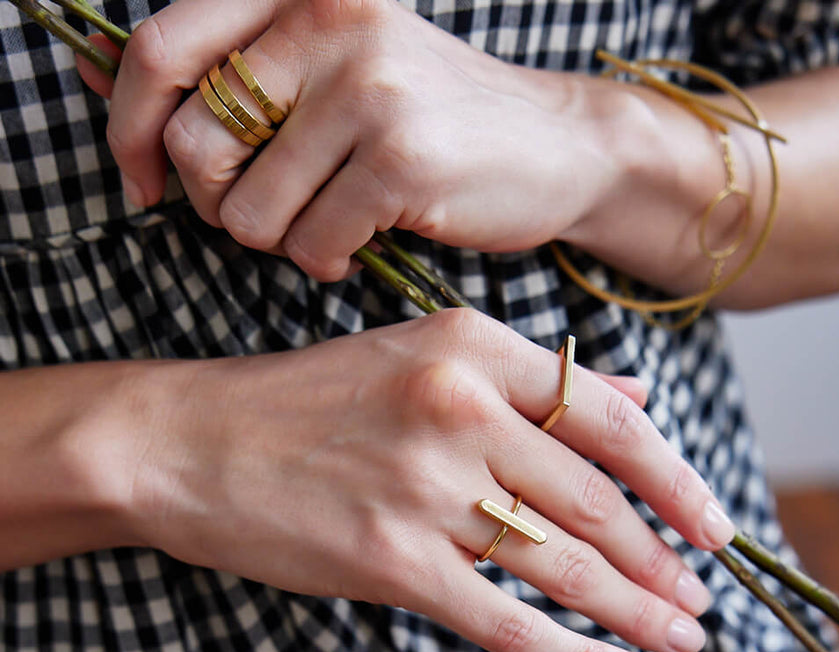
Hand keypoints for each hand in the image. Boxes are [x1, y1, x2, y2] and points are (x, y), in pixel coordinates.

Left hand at [89, 0, 621, 279]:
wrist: (555, 145)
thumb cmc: (431, 119)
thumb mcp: (334, 71)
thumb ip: (237, 73)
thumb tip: (107, 84)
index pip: (160, 51)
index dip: (131, 130)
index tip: (145, 183)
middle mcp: (327, 23)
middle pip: (197, 144)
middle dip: (217, 205)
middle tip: (265, 214)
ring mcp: (367, 88)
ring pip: (250, 210)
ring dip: (278, 241)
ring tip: (325, 227)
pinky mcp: (400, 158)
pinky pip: (310, 244)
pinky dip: (324, 263)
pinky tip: (357, 247)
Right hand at [122, 310, 733, 651]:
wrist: (192, 442)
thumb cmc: (307, 401)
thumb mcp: (422, 356)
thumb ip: (533, 380)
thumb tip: (639, 398)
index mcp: (471, 349)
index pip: (608, 419)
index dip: (675, 479)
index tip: (713, 525)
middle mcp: (458, 411)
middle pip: (595, 502)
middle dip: (660, 561)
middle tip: (697, 600)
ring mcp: (424, 489)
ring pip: (562, 564)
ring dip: (634, 611)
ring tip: (680, 640)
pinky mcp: (391, 562)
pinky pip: (506, 620)